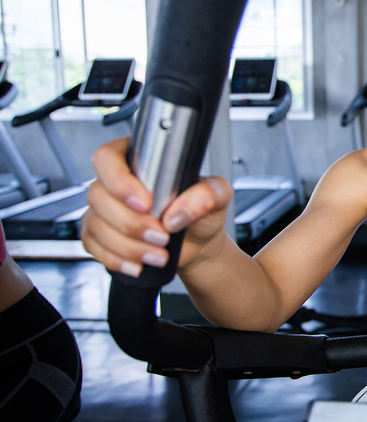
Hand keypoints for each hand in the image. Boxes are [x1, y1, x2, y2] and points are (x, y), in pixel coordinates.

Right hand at [80, 137, 232, 277]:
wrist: (197, 243)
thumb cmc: (202, 212)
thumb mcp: (218, 195)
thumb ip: (209, 193)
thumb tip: (178, 212)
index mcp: (140, 159)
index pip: (109, 158)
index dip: (120, 181)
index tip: (145, 203)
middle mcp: (115, 180)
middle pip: (99, 195)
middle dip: (131, 223)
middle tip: (161, 236)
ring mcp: (103, 207)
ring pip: (96, 224)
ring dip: (128, 245)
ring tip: (159, 254)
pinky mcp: (97, 233)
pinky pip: (93, 245)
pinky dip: (116, 259)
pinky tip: (138, 264)